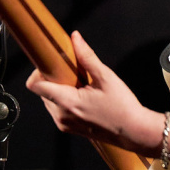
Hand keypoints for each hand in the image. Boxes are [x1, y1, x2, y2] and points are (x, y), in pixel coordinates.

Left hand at [25, 31, 163, 156]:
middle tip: (74, 72)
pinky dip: (65, 99)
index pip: (35, 86)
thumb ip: (87, 57)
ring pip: (49, 100)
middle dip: (54, 78)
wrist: (134, 132)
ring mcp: (64, 124)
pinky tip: (83, 96)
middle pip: (42, 91)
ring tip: (81, 85)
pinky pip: (57, 109)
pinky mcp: (69, 128)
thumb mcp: (106, 77)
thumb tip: (75, 37)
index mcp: (67, 103)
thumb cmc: (123, 107)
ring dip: (59, 89)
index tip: (53, 63)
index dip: (39, 71)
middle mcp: (61, 116)